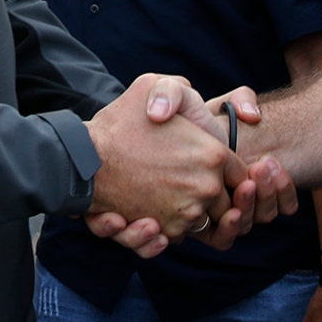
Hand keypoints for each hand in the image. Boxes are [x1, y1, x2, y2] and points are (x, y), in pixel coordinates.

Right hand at [83, 75, 241, 252]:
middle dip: (216, 197)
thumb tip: (188, 108)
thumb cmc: (117, 122)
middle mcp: (206, 188)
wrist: (82, 160)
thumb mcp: (151, 84)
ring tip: (163, 197)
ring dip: (189, 213)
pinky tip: (150, 216)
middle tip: (190, 186)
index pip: (240, 172)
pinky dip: (168, 229)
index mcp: (213, 154)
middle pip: (227, 202)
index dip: (228, 171)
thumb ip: (178, 89)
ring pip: (203, 221)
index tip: (210, 167)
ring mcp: (187, 213)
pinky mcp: (166, 231)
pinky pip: (179, 236)